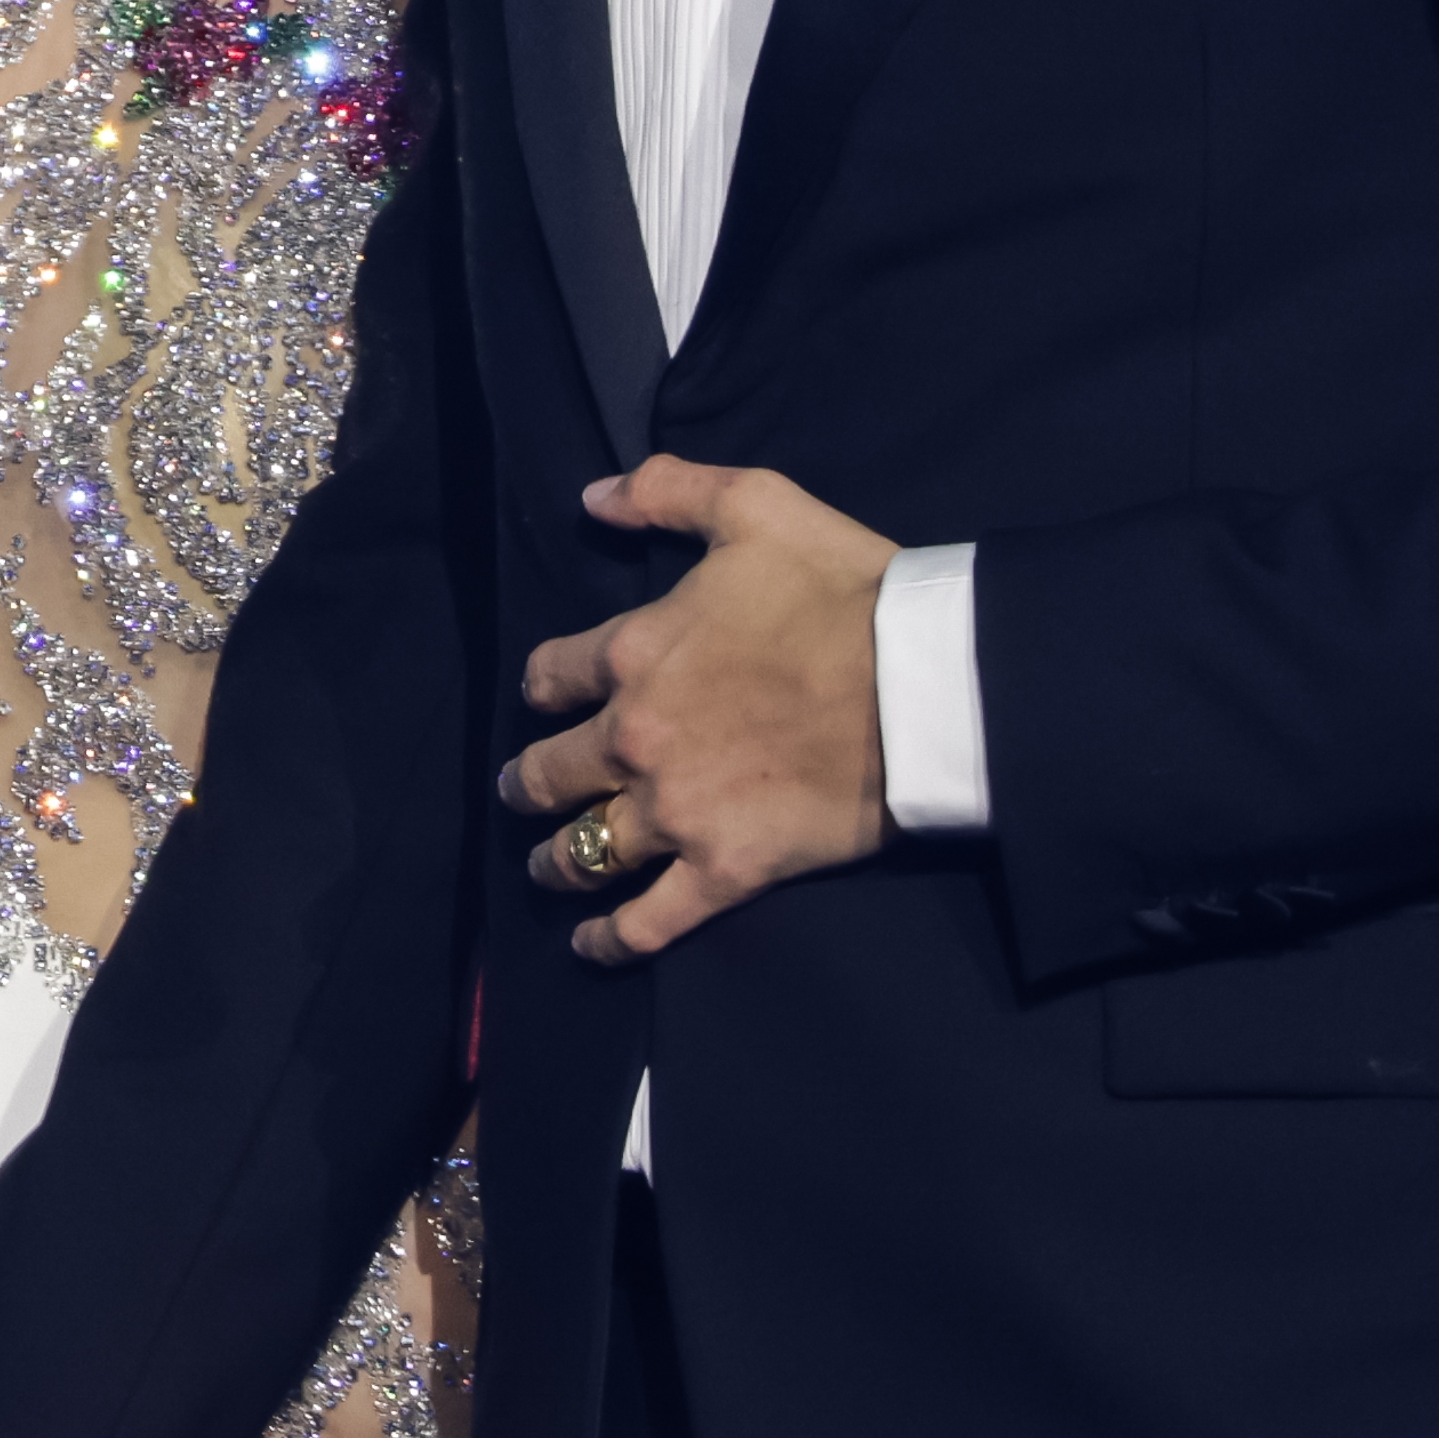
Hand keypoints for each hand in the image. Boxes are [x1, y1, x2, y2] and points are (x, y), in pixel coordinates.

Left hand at [497, 452, 898, 963]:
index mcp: (635, 652)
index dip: (543, 686)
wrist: (921, 681)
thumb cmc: (843, 588)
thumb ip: (665, 491)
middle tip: (518, 791)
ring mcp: (676, 812)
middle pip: (551, 771)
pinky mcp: (725, 871)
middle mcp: (636, 738)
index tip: (545, 697)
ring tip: (544, 866)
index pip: (552, 675)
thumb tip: (592, 497)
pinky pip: (648, 922)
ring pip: (585, 849)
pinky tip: (588, 947)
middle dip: (526, 782)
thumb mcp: (754, 505)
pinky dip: (611, 941)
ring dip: (555, 860)